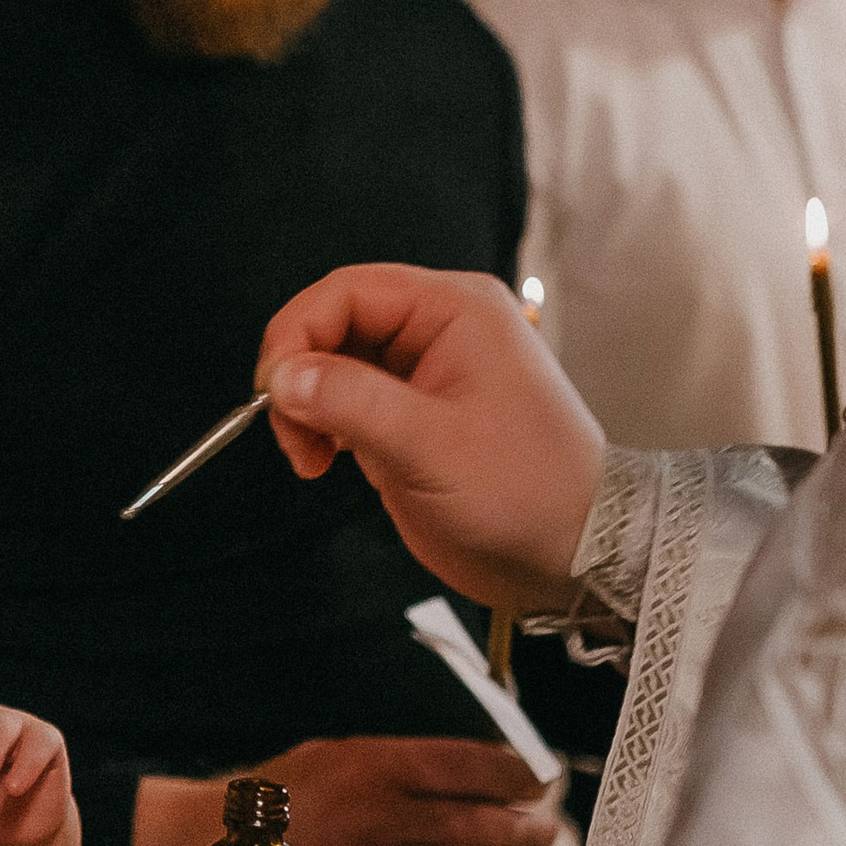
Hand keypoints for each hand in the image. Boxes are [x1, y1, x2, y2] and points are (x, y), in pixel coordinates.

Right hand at [133, 734, 556, 845]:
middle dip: (525, 829)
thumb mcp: (337, 753)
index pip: (468, 765)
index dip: (516, 775)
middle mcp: (375, 815)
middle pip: (476, 822)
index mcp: (372, 763)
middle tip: (548, 833)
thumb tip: (488, 769)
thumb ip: (402, 762)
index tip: (542, 782)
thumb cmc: (285, 798)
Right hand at [255, 266, 606, 614]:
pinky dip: (321, 428)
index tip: (274, 389)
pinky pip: (345, 402)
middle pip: (334, 324)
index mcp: (455, 311)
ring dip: (306, 406)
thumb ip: (351, 402)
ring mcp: (422, 375)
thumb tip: (283, 376)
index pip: (348, 291)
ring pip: (332, 365)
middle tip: (292, 433)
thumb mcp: (431, 444)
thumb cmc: (525, 492)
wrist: (570, 553)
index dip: (299, 333)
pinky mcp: (409, 417)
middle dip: (299, 374)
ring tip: (311, 457)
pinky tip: (325, 461)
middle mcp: (437, 331)